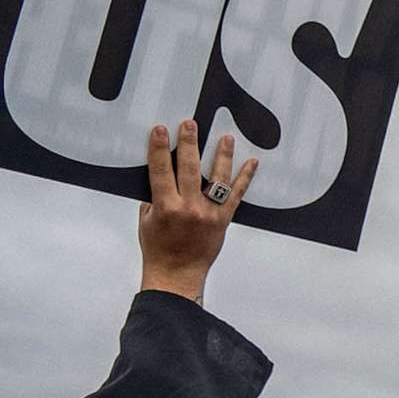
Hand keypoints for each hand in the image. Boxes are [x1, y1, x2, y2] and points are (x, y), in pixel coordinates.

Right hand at [140, 120, 255, 304]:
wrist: (178, 274)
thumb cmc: (158, 248)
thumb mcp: (146, 221)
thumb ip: (152, 197)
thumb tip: (159, 172)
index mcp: (165, 207)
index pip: (161, 170)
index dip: (161, 149)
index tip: (161, 130)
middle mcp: (188, 208)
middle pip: (190, 169)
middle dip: (190, 144)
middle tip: (190, 124)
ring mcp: (209, 213)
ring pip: (217, 179)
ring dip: (222, 156)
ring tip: (226, 137)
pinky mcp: (224, 220)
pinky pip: (237, 195)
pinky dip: (245, 178)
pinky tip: (252, 163)